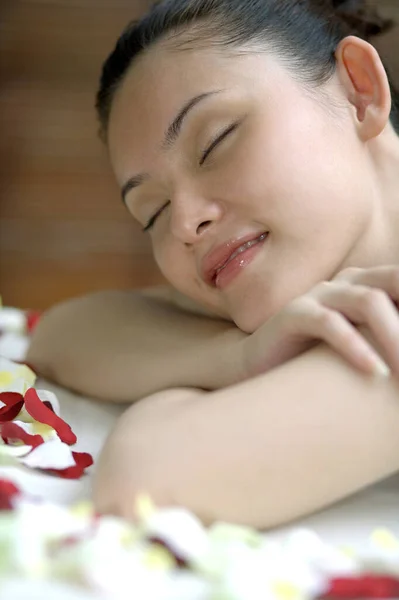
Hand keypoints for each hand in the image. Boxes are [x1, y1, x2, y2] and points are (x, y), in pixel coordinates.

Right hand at [241, 265, 398, 380]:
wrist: (258, 364)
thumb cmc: (316, 358)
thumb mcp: (361, 346)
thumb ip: (388, 339)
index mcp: (366, 285)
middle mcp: (346, 283)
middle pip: (395, 283)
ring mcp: (319, 295)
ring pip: (369, 302)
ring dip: (396, 338)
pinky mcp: (294, 314)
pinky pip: (329, 324)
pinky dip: (355, 347)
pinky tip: (374, 373)